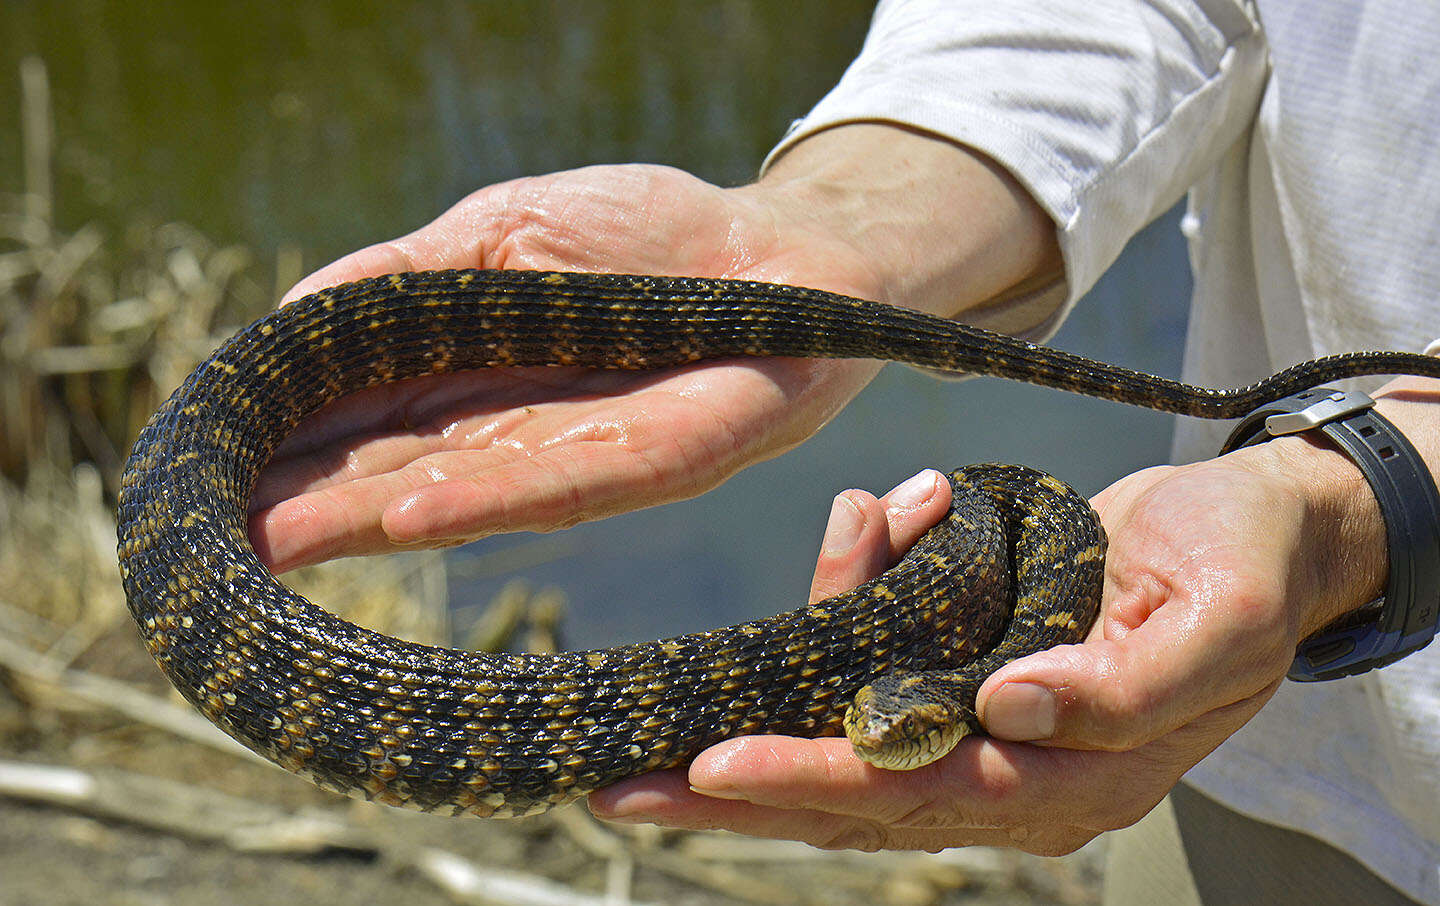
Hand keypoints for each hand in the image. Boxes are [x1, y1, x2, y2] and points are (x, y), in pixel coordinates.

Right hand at [248, 123, 1059, 571]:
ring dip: (369, 518)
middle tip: (211, 542)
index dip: (286, 445)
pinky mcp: (657, 458)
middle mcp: (514, 432)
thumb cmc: (647, 231)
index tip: (203, 475)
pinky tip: (409, 514)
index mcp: (470, 378)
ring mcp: (583, 453)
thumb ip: (402, 280)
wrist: (784, 246)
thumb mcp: (501, 232)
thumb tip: (284, 321)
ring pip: (461, 491)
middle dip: (308, 505)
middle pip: (396, 472)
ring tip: (276, 540)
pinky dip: (485, 498)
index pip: (360, 419)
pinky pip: (564, 484)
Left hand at [588, 433, 1388, 853]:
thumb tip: (1008, 711)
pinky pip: (881, 662)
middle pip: (852, 795)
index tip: (715, 768)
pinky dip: (854, 598)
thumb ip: (1120, 688)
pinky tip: (873, 522)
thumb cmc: (1240, 569)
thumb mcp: (1215, 621)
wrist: (1264, 533)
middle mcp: (1015, 771)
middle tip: (623, 784)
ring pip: (852, 729)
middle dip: (737, 789)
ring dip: (794, 670)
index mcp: (1075, 775)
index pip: (917, 793)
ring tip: (840, 541)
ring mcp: (988, 730)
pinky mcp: (970, 679)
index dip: (812, 782)